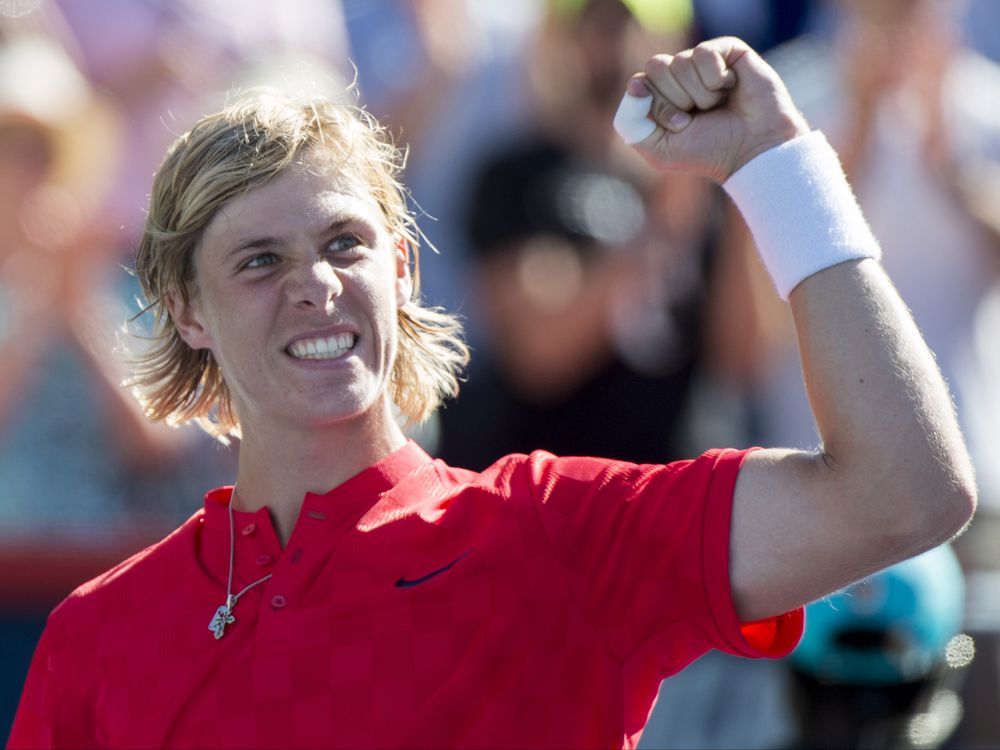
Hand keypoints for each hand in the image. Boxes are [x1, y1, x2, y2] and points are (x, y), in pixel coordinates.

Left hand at [617, 37, 808, 181]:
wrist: (752, 149)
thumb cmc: (708, 151)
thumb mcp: (659, 150)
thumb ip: (631, 123)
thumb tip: (635, 84)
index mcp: (659, 96)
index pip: (639, 83)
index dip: (658, 106)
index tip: (679, 125)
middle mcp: (678, 76)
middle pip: (655, 67)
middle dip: (676, 99)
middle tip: (699, 116)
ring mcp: (701, 62)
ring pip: (680, 62)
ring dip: (700, 94)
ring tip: (718, 105)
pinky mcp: (726, 50)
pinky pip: (704, 53)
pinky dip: (715, 78)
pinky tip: (730, 88)